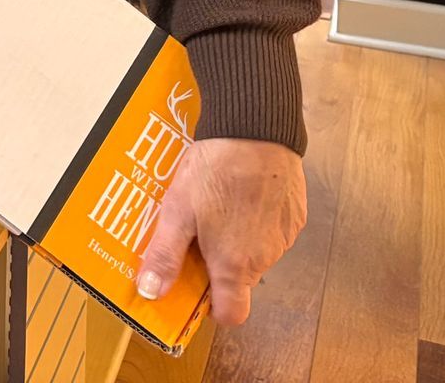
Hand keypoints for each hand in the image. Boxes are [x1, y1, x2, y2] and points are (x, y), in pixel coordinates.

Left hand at [137, 137, 305, 325]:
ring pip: (255, 251)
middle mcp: (265, 258)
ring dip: (235, 238)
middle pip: (239, 279)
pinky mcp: (294, 214)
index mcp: (235, 265)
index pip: (232, 313)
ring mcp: (284, 236)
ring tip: (213, 203)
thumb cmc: (216, 171)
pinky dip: (255, 218)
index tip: (195, 289)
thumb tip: (150, 292)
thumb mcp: (178, 211)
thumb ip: (165, 255)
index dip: (212, 308)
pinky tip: (237, 190)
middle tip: (194, 231)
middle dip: (216, 262)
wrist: (256, 130)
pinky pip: (270, 228)